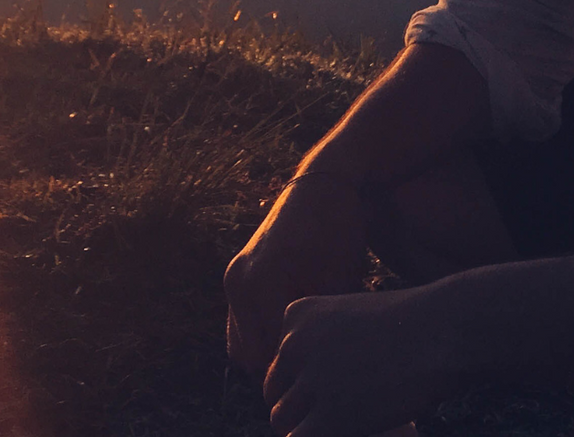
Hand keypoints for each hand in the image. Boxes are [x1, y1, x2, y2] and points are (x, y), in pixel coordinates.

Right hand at [225, 174, 370, 377]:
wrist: (324, 183)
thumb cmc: (339, 230)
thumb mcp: (338, 283)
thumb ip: (323, 329)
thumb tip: (327, 373)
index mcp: (259, 285)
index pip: (268, 360)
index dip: (293, 380)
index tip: (320, 389)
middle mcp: (238, 283)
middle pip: (250, 358)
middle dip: (279, 373)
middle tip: (315, 379)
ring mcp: (234, 278)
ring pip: (241, 345)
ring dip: (268, 356)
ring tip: (305, 358)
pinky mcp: (239, 275)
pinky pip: (242, 324)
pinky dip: (262, 337)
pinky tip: (294, 335)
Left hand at [262, 286, 463, 436]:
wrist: (444, 331)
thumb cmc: (416, 325)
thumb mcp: (357, 319)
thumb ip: (327, 343)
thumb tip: (311, 388)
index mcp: (297, 315)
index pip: (282, 361)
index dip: (306, 381)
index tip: (341, 384)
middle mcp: (294, 344)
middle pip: (275, 390)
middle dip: (301, 406)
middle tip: (340, 411)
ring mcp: (309, 380)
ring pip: (282, 418)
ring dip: (308, 426)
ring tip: (343, 422)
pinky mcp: (328, 417)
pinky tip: (346, 432)